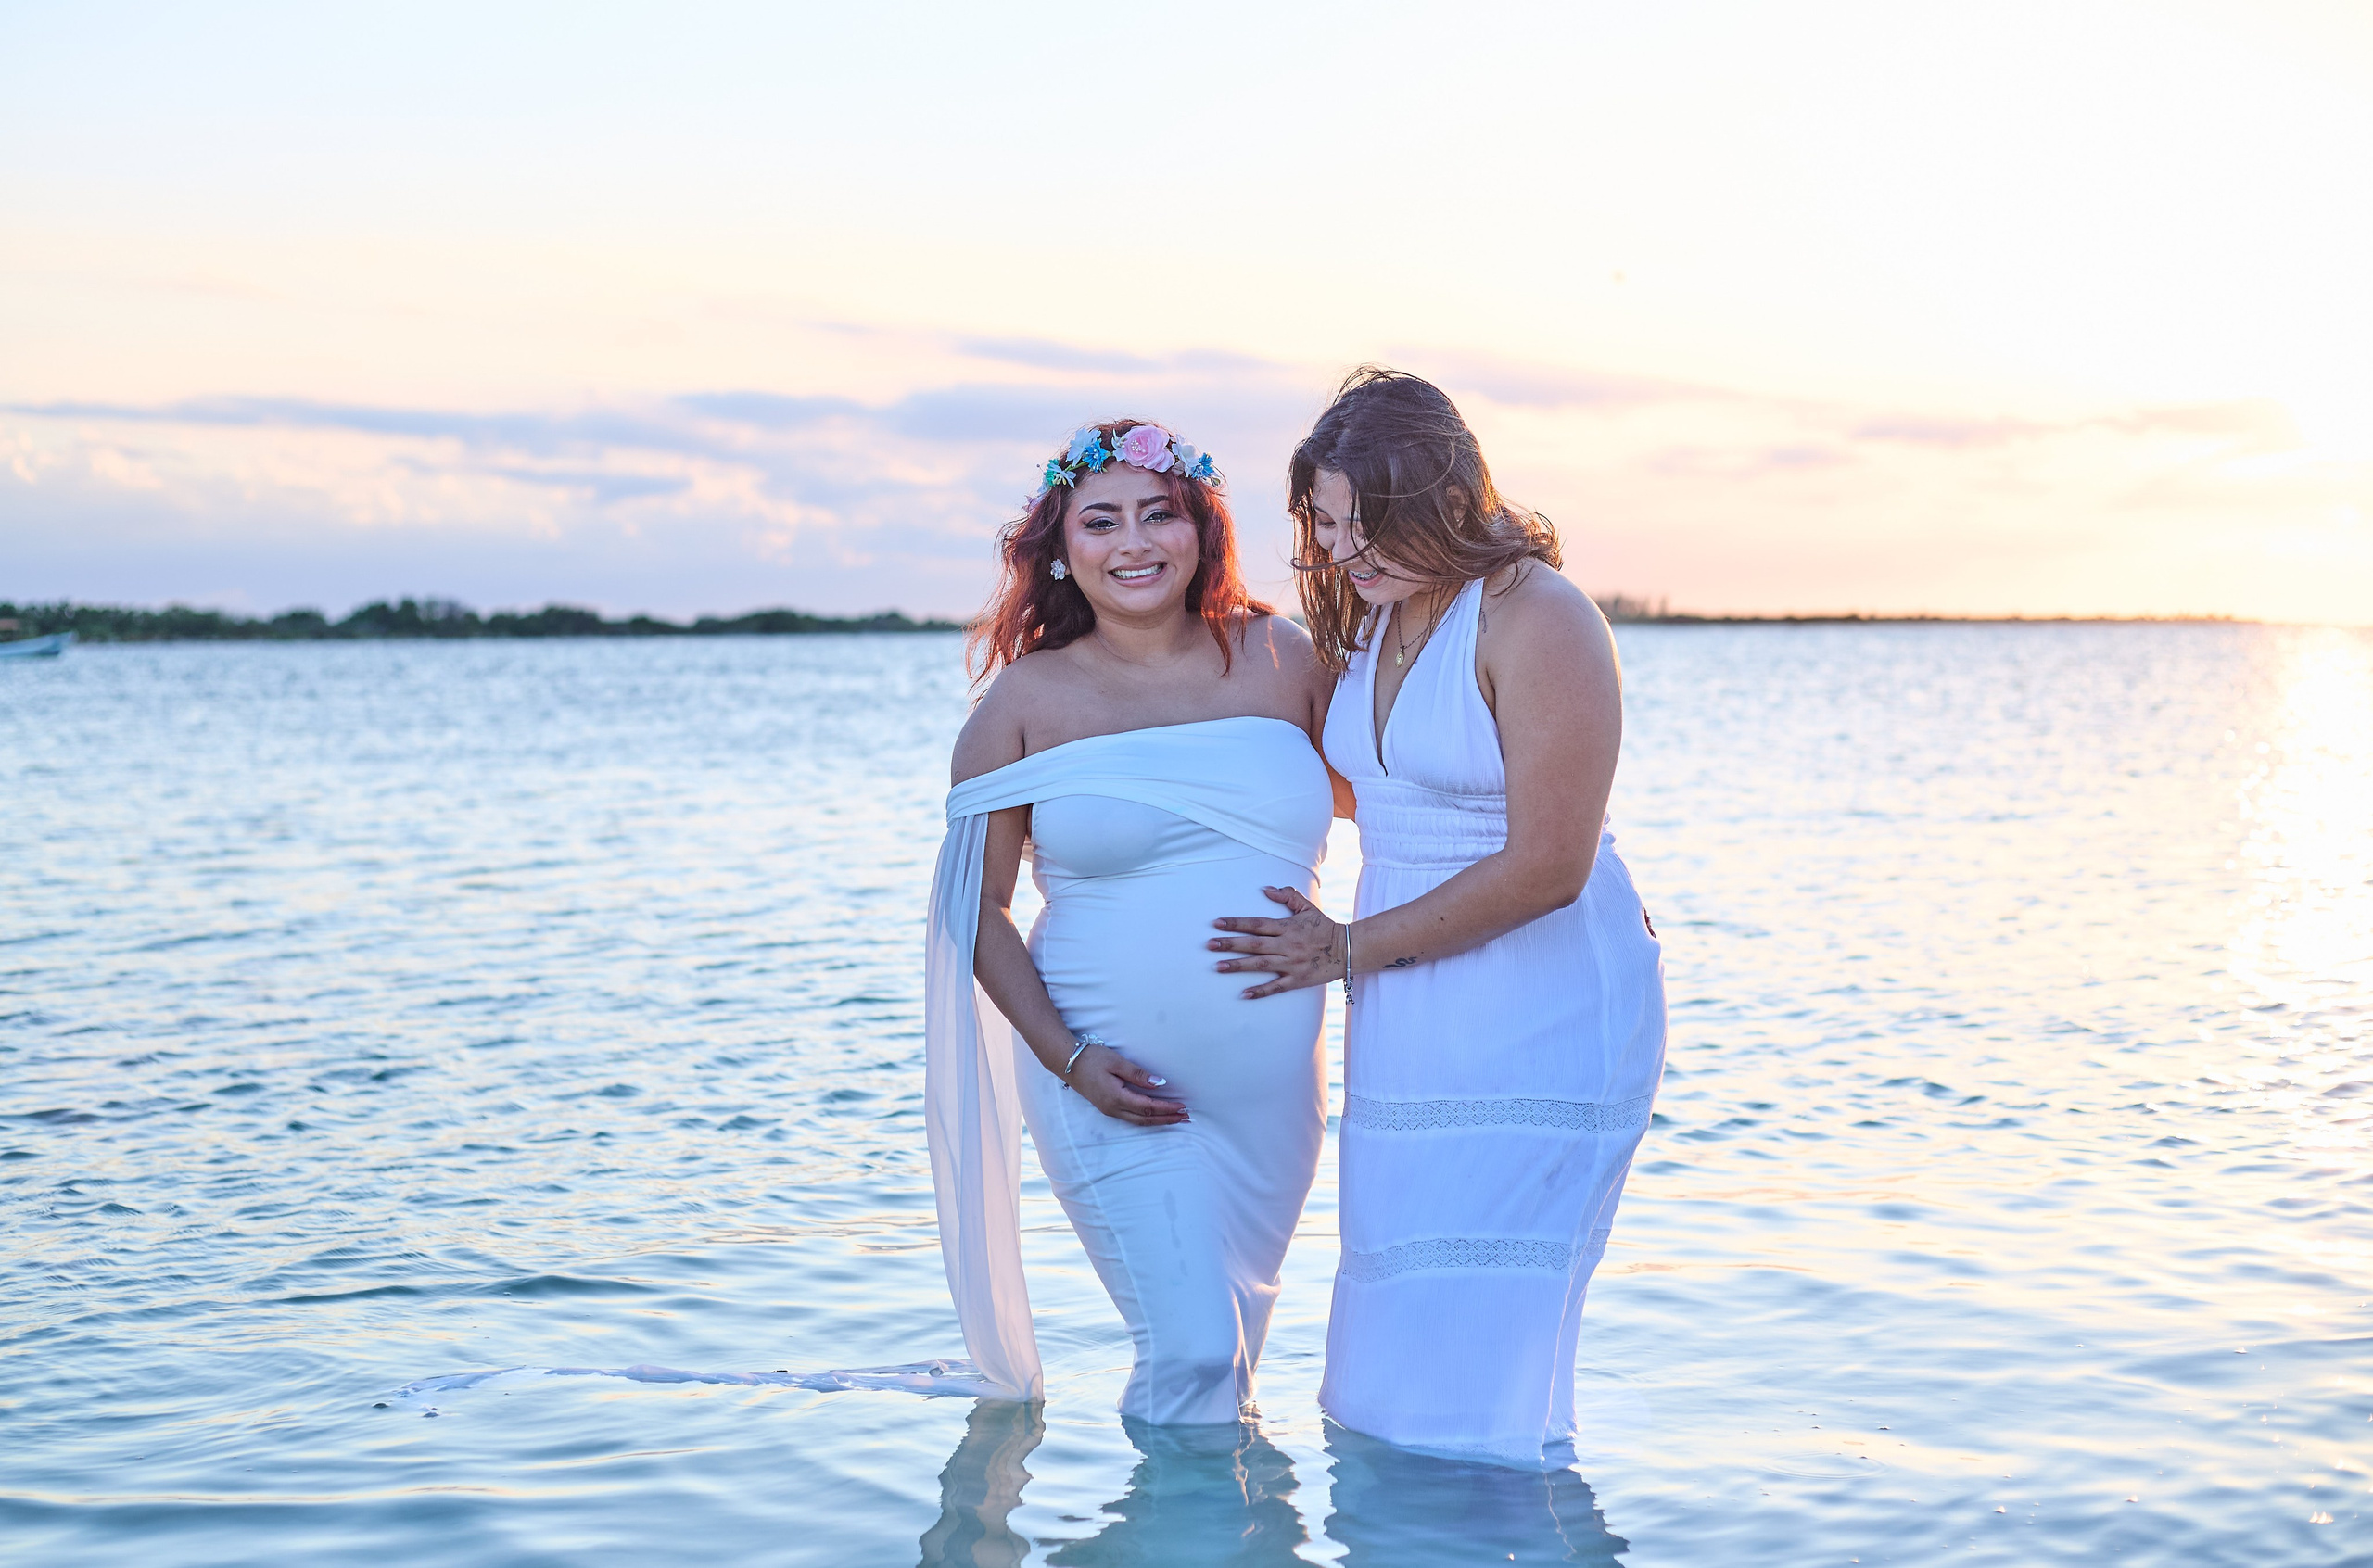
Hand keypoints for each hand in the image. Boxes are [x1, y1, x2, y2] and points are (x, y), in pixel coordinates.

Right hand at [1069, 1044, 1187, 1125]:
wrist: (1068, 1062)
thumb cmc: (1092, 1059)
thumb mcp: (1117, 1062)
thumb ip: (1138, 1075)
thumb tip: (1160, 1084)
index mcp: (1116, 1097)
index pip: (1148, 1106)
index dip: (1166, 1108)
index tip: (1182, 1106)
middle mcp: (1113, 1109)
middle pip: (1145, 1119)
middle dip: (1167, 1119)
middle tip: (1186, 1117)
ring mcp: (1109, 1110)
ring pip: (1139, 1121)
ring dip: (1159, 1120)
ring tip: (1175, 1118)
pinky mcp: (1107, 1108)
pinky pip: (1132, 1118)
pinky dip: (1147, 1118)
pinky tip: (1155, 1115)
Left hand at [1208, 886, 1341, 999]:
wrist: (1348, 950)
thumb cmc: (1325, 927)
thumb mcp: (1307, 907)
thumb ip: (1287, 895)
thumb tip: (1266, 889)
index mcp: (1287, 927)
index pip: (1257, 924)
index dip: (1236, 923)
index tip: (1217, 923)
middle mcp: (1286, 945)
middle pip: (1254, 944)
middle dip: (1230, 944)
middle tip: (1209, 945)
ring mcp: (1291, 964)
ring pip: (1260, 965)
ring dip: (1238, 966)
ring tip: (1218, 966)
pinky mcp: (1297, 980)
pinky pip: (1276, 987)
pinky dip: (1260, 991)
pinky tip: (1243, 994)